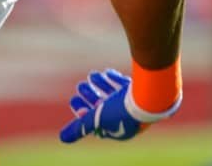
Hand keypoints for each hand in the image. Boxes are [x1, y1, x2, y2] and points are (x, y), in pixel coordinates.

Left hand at [59, 69, 179, 143]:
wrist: (149, 94)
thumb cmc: (122, 109)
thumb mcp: (97, 118)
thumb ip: (80, 127)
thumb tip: (62, 138)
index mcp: (120, 130)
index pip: (97, 124)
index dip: (83, 112)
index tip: (74, 99)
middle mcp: (130, 120)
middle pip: (105, 109)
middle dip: (91, 97)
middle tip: (80, 86)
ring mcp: (137, 106)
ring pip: (116, 96)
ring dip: (102, 86)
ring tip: (92, 75)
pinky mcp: (143, 92)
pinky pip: (127, 87)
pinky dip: (115, 80)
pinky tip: (106, 72)